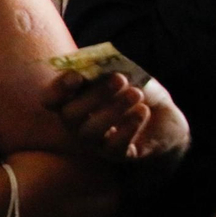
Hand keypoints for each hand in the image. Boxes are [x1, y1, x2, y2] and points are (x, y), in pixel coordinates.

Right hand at [41, 70, 189, 165]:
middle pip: (69, 115)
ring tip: (136, 93)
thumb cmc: (136, 90)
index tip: (77, 76)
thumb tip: (93, 63)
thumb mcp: (124, 72)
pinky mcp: (117, 154)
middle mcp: (78, 123)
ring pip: (89, 132)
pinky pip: (113, 147)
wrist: (164, 117)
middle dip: (94, 95)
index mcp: (74, 100)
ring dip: (113, 110)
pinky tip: (143, 111)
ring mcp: (95, 141)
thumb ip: (106, 67)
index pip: (51, 100)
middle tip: (120, 78)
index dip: (58, 89)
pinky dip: (128, 128)